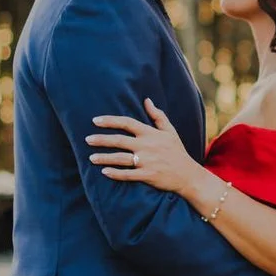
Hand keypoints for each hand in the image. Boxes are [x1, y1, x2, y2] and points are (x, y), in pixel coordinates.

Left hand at [88, 99, 204, 195]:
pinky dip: (115, 174)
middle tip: (87, 139)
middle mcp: (147, 146)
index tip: (95, 120)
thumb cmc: (177, 152)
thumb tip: (147, 100)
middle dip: (101, 139)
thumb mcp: (170, 131)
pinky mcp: (147, 175)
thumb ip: (157, 115)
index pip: (127, 123)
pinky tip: (104, 172)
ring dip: (104, 158)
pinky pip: (127, 174)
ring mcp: (147, 161)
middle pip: (119, 140)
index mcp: (151, 133)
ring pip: (120, 158)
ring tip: (91, 158)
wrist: (188, 175)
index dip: (110, 120)